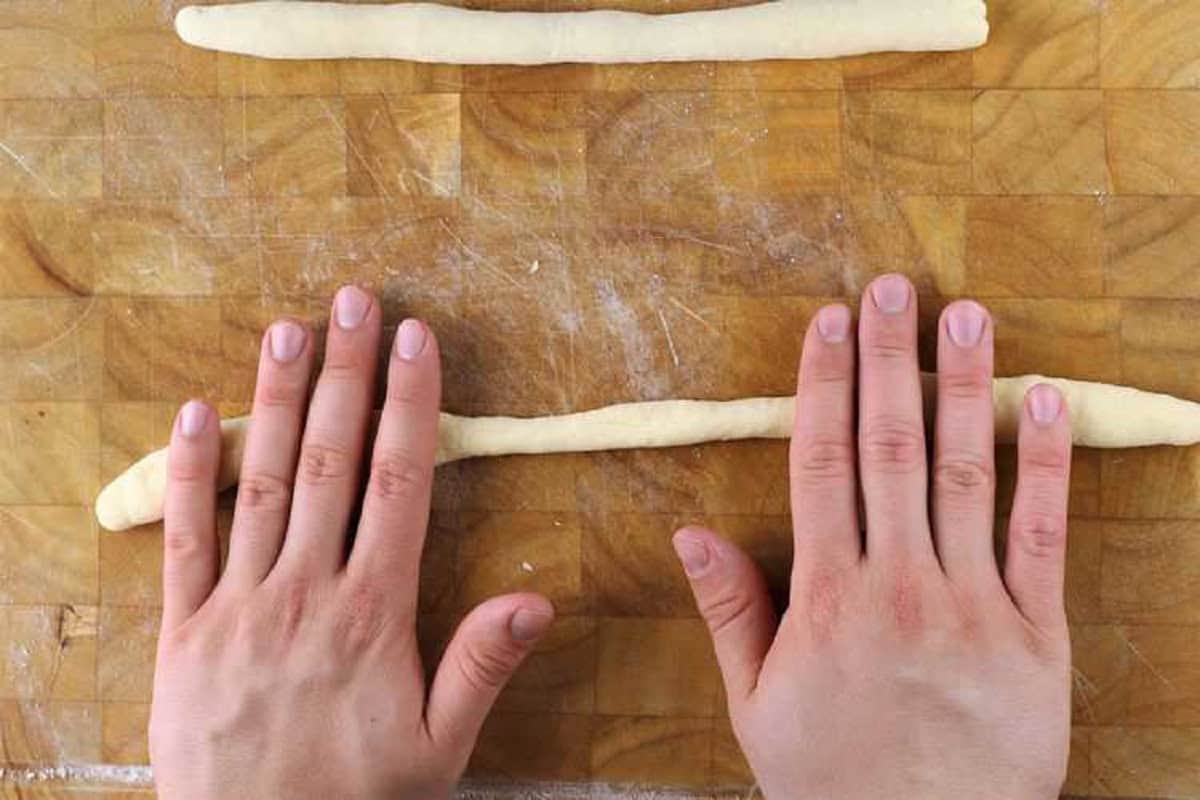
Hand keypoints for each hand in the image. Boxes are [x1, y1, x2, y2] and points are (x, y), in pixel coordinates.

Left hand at [150, 286, 553, 799]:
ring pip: (260, 483)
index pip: (399, 484)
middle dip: (346, 374)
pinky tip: (192, 415)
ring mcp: (238, 606)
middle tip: (355, 301)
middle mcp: (305, 592)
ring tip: (288, 330)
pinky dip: (186, 475)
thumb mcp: (439, 749)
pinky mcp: (183, 631)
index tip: (416, 342)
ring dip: (275, 402)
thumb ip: (482, 667)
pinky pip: (182, 541)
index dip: (409, 405)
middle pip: (330, 462)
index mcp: (373, 613)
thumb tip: (538, 598)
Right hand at [674, 275, 1071, 798]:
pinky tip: (1044, 406)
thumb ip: (729, 610)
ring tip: (967, 316)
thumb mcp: (755, 702)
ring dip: (965, 389)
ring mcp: (971, 606)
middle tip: (893, 287)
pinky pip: (1041, 538)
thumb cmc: (830, 778)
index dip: (823, 387)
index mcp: (827, 598)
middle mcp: (897, 586)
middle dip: (890, 360)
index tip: (828, 325)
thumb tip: (690, 530)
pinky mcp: (1034, 635)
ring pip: (963, 477)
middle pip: (890, 449)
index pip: (822, 466)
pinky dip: (1044, 469)